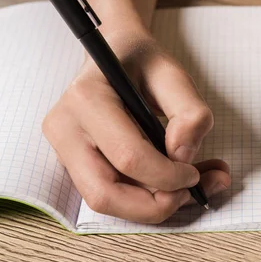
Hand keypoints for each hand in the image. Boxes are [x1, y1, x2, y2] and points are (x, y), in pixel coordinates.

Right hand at [43, 31, 230, 223]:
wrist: (116, 55)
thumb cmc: (143, 62)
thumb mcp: (174, 74)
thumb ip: (190, 111)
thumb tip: (182, 155)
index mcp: (87, 99)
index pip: (128, 158)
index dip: (168, 176)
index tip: (195, 173)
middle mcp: (66, 129)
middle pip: (104, 195)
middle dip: (154, 206)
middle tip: (191, 194)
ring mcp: (64, 150)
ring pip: (106, 202)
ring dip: (153, 206)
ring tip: (195, 186)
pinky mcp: (75, 165)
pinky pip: (111, 195)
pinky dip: (147, 199)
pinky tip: (177, 183)